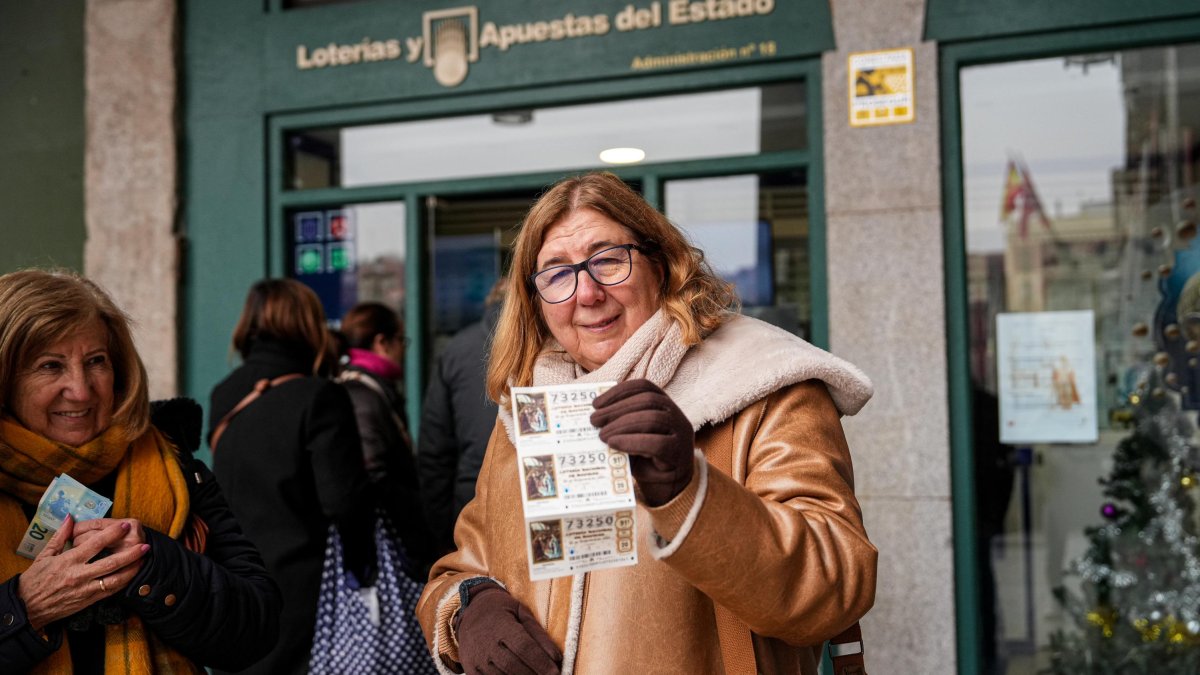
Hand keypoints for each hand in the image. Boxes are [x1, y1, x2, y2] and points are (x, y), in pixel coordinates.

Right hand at [17, 516, 149, 629]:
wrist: (27, 608)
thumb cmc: (34, 579)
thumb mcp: (44, 555)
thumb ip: (60, 536)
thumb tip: (70, 518)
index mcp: (68, 561)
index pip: (94, 544)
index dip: (111, 534)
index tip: (124, 525)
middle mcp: (79, 575)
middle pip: (110, 563)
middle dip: (130, 553)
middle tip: (144, 544)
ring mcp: (85, 589)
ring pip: (114, 579)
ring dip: (131, 569)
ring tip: (143, 559)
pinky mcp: (88, 601)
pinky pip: (110, 591)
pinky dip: (123, 582)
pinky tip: (132, 574)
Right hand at [456, 583, 560, 674]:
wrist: (471, 610)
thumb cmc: (502, 611)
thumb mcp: (521, 613)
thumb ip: (539, 634)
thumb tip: (556, 657)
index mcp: (502, 626)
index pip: (525, 648)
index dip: (541, 663)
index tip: (556, 673)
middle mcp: (486, 643)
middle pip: (514, 666)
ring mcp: (476, 658)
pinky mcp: (470, 668)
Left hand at [591, 379, 693, 506]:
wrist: (668, 489)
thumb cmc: (646, 460)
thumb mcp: (631, 437)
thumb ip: (620, 425)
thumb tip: (595, 417)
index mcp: (664, 405)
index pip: (644, 387)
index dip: (619, 392)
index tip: (596, 403)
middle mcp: (676, 415)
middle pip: (647, 401)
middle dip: (616, 409)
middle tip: (594, 420)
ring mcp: (681, 433)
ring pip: (652, 419)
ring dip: (622, 425)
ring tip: (602, 436)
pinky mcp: (680, 453)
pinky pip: (656, 443)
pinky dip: (631, 441)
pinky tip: (614, 444)